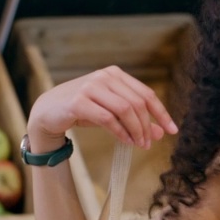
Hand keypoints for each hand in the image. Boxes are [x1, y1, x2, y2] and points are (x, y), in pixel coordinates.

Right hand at [27, 66, 178, 151]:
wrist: (47, 111)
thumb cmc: (82, 111)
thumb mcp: (111, 114)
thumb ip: (134, 120)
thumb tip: (160, 133)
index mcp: (114, 75)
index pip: (146, 93)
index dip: (161, 112)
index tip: (172, 130)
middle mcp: (104, 77)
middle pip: (137, 102)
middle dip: (147, 125)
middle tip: (149, 143)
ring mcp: (91, 87)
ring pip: (125, 109)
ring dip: (136, 130)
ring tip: (139, 144)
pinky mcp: (79, 101)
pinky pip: (107, 118)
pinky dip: (120, 132)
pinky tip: (126, 141)